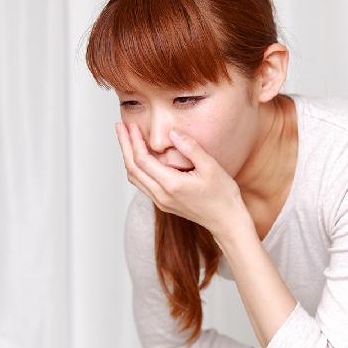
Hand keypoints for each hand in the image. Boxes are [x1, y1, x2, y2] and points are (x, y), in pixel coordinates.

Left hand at [114, 122, 250, 235]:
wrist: (227, 221)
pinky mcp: (164, 204)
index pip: (142, 160)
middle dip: (124, 145)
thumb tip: (173, 133)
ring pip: (135, 178)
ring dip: (128, 157)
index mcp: (171, 185)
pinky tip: (140, 156)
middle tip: (120, 127)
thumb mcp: (211, 167)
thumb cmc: (223, 195)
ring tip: (126, 139)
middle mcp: (161, 196)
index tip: (132, 125)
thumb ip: (191, 148)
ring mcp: (161, 202)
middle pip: (132, 168)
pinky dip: (136, 168)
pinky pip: (143, 184)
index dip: (134, 141)